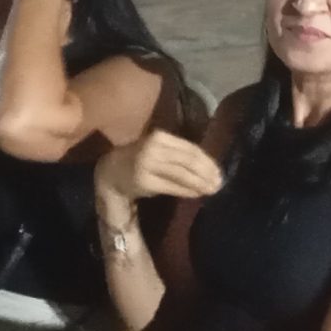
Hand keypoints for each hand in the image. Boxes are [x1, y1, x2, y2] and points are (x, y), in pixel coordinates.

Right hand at [93, 130, 223, 209]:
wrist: (111, 172)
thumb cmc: (141, 159)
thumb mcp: (159, 150)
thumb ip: (180, 155)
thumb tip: (210, 168)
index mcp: (160, 136)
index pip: (190, 148)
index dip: (207, 161)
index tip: (219, 171)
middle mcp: (153, 148)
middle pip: (188, 161)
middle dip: (207, 173)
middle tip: (219, 183)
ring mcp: (148, 164)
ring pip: (182, 174)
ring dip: (200, 183)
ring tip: (211, 190)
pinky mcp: (145, 181)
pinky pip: (172, 187)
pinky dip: (187, 190)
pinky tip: (196, 193)